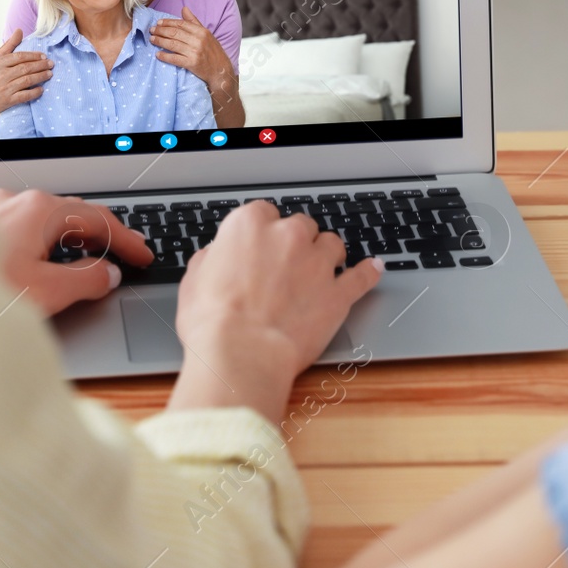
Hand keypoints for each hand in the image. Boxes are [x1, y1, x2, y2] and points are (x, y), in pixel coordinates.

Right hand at [0, 29, 52, 134]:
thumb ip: (9, 45)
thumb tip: (19, 30)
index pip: (19, 57)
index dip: (33, 56)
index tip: (44, 55)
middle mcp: (0, 75)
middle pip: (25, 68)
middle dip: (40, 65)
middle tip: (51, 64)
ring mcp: (4, 89)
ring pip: (26, 81)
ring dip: (40, 77)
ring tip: (49, 74)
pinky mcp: (7, 101)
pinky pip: (24, 96)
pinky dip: (34, 92)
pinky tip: (41, 89)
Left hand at [0, 188, 153, 316]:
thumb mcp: (47, 293)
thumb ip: (87, 280)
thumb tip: (107, 273)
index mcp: (39, 209)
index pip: (98, 220)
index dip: (126, 240)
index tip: (143, 255)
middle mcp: (14, 201)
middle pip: (71, 215)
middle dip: (100, 236)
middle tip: (124, 256)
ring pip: (43, 221)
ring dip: (70, 240)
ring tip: (89, 260)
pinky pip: (19, 229)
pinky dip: (42, 244)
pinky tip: (43, 262)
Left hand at [151, 7, 241, 125]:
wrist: (221, 70)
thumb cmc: (213, 51)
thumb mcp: (206, 34)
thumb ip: (194, 21)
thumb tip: (184, 8)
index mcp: (202, 31)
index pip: (181, 24)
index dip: (168, 22)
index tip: (159, 23)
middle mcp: (198, 40)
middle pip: (175, 33)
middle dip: (161, 31)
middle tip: (152, 30)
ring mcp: (195, 52)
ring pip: (173, 44)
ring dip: (160, 41)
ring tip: (152, 39)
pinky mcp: (192, 63)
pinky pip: (175, 59)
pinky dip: (165, 56)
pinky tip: (158, 54)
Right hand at [169, 202, 382, 423]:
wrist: (241, 354)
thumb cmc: (213, 322)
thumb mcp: (194, 281)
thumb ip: (211, 260)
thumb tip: (215, 257)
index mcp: (248, 226)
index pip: (262, 213)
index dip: (262, 232)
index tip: (260, 246)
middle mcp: (287, 236)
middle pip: (300, 225)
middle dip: (295, 242)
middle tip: (286, 265)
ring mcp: (317, 263)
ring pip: (332, 244)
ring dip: (326, 255)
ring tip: (321, 270)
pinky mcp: (338, 294)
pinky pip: (362, 276)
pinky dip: (368, 272)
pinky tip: (373, 269)